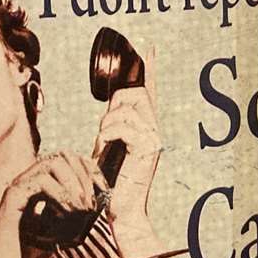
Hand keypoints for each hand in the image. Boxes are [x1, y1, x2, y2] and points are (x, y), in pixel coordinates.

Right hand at [0, 153, 99, 257]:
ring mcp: (20, 184)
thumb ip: (79, 213)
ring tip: (82, 210)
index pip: (71, 160)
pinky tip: (67, 213)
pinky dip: (61, 194)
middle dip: (85, 175)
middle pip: (64, 154)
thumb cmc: (30, 251)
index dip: (91, 170)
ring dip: (75, 184)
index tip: (104, 191)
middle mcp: (29, 178)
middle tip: (91, 204)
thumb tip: (103, 203)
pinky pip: (41, 181)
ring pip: (54, 162)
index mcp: (41, 183)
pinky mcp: (13, 194)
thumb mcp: (63, 229)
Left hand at [95, 45, 161, 228]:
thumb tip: (110, 108)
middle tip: (105, 131)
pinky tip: (106, 145)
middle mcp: (155, 129)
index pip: (149, 91)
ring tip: (103, 142)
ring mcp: (154, 137)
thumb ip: (113, 125)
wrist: (121, 209)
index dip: (149, 69)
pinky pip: (124, 126)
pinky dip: (109, 133)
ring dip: (108, 123)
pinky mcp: (149, 148)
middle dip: (115, 106)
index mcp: (146, 126)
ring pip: (127, 109)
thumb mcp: (109, 146)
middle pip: (135, 95)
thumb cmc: (113, 182)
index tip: (149, 48)